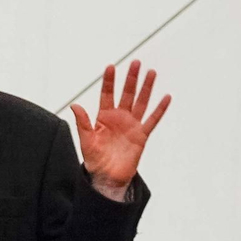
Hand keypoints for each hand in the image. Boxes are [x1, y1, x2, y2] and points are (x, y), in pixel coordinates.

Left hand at [70, 60, 170, 200]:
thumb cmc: (95, 159)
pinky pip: (152, 120)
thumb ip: (82, 123)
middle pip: (126, 94)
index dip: (109, 82)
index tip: (111, 67)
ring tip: (151, 73)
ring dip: (146, 88)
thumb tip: (75, 105)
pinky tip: (166, 97)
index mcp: (104, 118)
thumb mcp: (86, 140)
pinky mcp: (141, 135)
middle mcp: (119, 118)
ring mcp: (131, 125)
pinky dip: (159, 109)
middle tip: (135, 62)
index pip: (107, 95)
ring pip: (140, 102)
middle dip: (131, 79)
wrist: (107, 177)